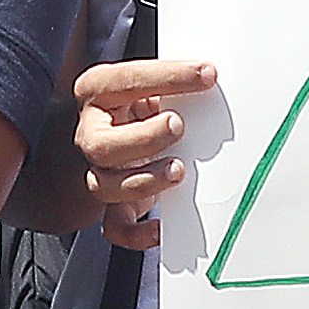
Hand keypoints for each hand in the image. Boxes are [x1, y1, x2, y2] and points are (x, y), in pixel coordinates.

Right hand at [75, 57, 214, 249]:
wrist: (124, 133)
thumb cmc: (142, 104)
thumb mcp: (151, 84)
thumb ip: (174, 81)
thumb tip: (214, 74)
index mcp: (99, 93)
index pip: (125, 81)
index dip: (167, 76)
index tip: (207, 73)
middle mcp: (94, 132)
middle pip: (101, 143)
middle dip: (143, 137)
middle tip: (177, 126)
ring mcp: (101, 170)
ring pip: (104, 185)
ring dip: (144, 180)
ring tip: (178, 170)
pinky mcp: (114, 206)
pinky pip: (117, 227)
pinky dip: (140, 234)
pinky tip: (164, 227)